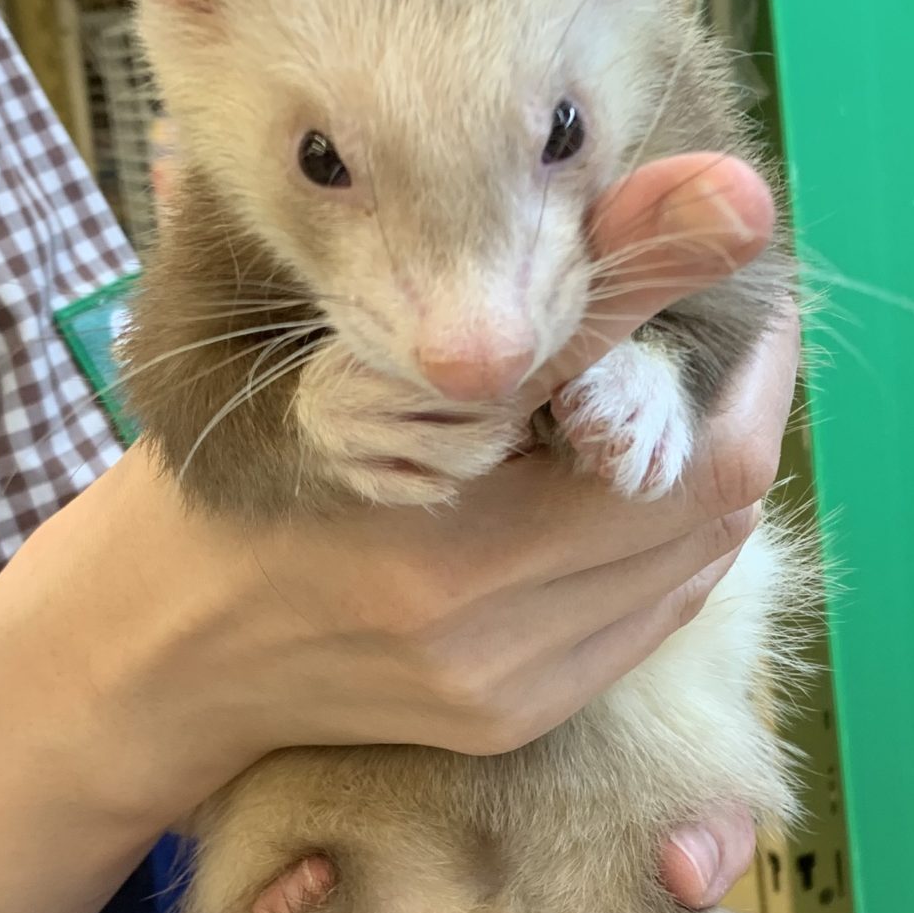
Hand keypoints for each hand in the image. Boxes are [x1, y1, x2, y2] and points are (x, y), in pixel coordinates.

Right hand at [3, 154, 797, 812]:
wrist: (159, 639)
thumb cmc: (247, 460)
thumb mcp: (373, 350)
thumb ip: (563, 282)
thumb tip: (735, 192)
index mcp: (451, 545)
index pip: (694, 465)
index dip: (751, 368)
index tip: (754, 288)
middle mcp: (488, 638)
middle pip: (708, 522)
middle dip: (739, 414)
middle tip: (732, 332)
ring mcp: (504, 691)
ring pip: (691, 574)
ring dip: (709, 480)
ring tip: (684, 394)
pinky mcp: (509, 720)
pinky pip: (646, 625)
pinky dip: (666, 545)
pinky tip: (631, 481)